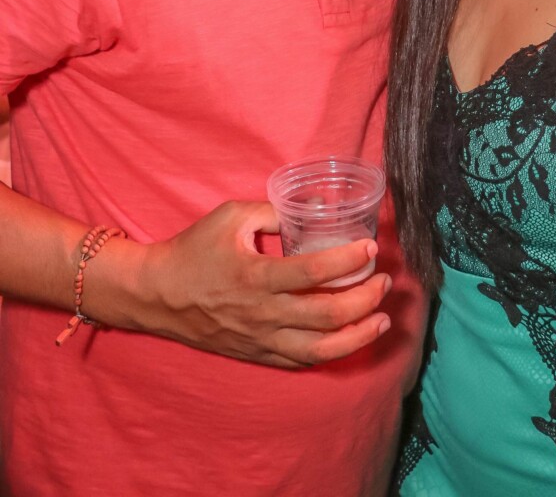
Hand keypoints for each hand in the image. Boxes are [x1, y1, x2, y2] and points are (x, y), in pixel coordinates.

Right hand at [118, 201, 391, 368]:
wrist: (157, 295)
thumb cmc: (194, 250)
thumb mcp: (230, 216)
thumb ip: (273, 211)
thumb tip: (315, 205)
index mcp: (255, 276)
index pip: (313, 272)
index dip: (348, 260)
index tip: (370, 247)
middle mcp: (261, 313)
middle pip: (326, 314)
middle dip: (365, 299)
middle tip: (384, 281)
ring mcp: (260, 340)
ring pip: (321, 349)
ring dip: (358, 335)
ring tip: (383, 320)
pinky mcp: (257, 355)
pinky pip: (301, 362)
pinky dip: (331, 354)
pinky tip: (349, 338)